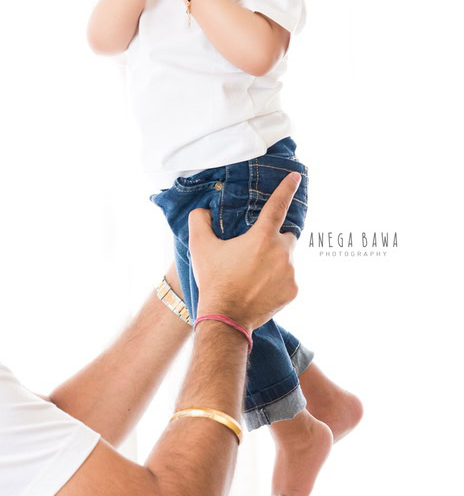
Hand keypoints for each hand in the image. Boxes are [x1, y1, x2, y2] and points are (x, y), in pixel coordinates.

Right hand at [187, 172, 300, 330]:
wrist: (225, 318)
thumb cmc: (213, 281)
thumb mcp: (200, 247)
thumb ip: (199, 221)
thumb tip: (202, 211)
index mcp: (262, 237)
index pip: (278, 206)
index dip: (287, 188)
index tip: (296, 177)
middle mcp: (282, 252)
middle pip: (285, 236)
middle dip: (273, 240)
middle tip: (253, 253)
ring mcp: (290, 273)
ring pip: (287, 258)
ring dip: (275, 261)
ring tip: (253, 275)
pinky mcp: (293, 290)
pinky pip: (288, 278)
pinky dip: (277, 280)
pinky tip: (260, 288)